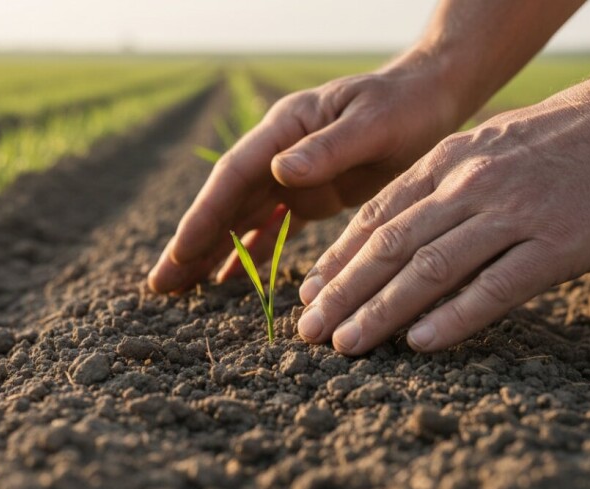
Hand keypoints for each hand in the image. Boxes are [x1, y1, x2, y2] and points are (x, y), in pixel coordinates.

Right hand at [148, 52, 460, 292]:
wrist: (430, 100)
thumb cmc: (405, 105)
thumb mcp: (373, 123)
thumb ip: (329, 148)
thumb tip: (280, 172)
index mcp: (286, 128)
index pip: (234, 175)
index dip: (206, 214)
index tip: (181, 251)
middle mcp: (279, 153)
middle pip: (225, 201)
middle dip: (192, 242)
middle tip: (159, 283)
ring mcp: (291, 176)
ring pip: (241, 218)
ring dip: (211, 251)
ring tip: (180, 287)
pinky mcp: (309, 196)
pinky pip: (270, 227)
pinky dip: (246, 252)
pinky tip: (225, 279)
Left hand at [298, 72, 589, 354]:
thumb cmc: (550, 141)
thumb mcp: (480, 146)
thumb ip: (435, 186)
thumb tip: (388, 232)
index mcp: (445, 164)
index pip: (376, 218)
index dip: (338, 260)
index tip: (309, 293)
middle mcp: (469, 188)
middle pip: (389, 247)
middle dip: (343, 293)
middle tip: (309, 331)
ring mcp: (512, 215)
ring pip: (430, 269)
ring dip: (381, 311)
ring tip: (346, 343)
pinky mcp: (556, 244)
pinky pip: (495, 287)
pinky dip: (453, 317)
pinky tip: (419, 343)